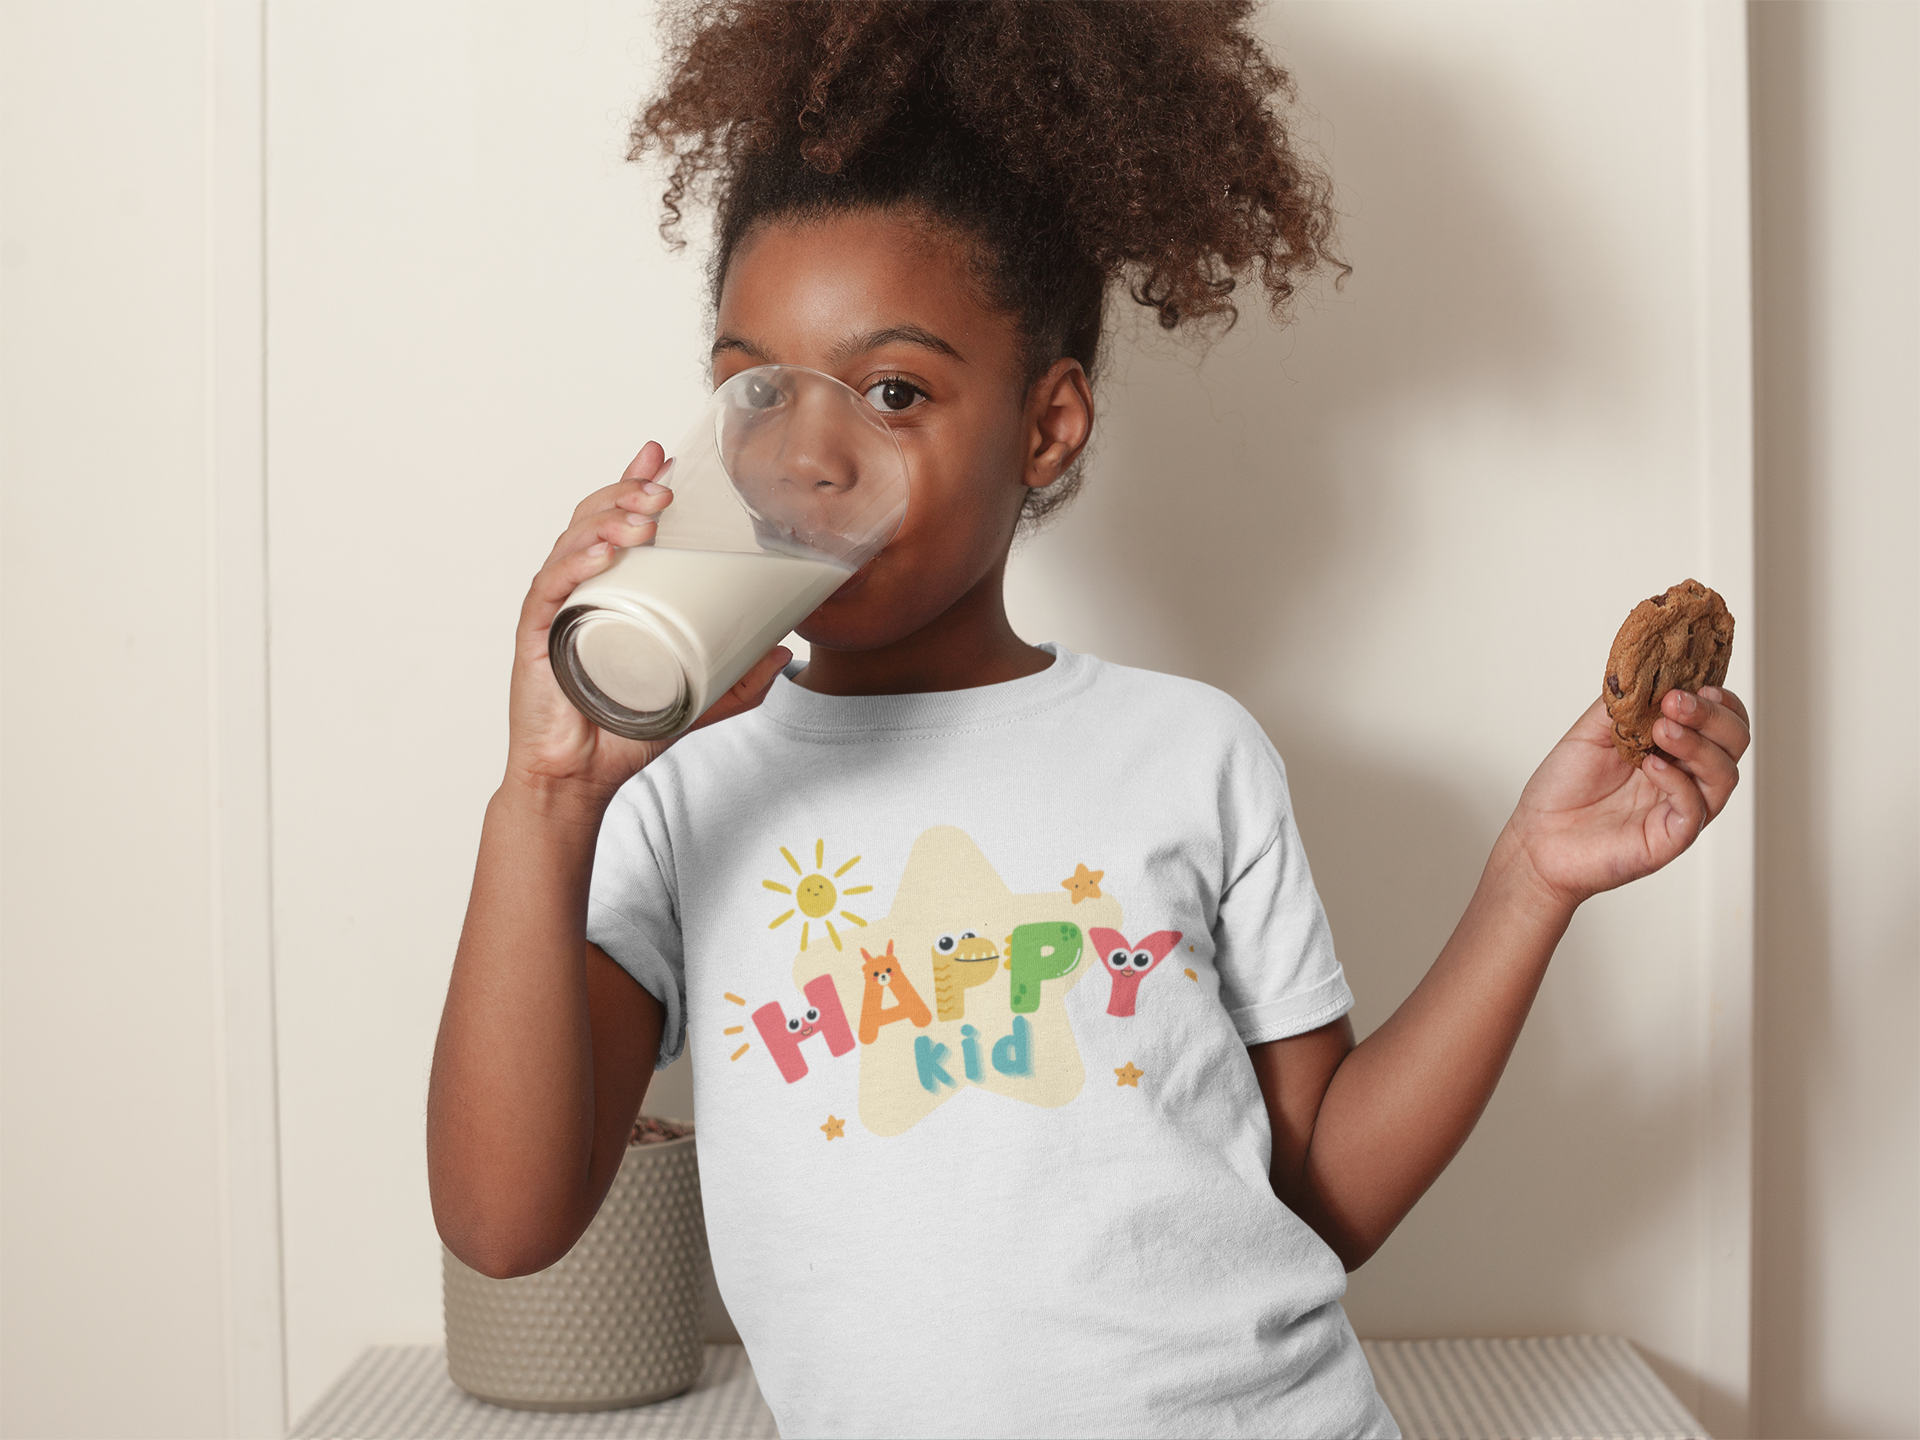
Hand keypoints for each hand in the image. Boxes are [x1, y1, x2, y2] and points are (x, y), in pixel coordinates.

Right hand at [502, 442, 790, 803]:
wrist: (579, 777)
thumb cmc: (622, 730)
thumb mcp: (696, 699)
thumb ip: (739, 680)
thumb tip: (785, 652)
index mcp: (610, 590)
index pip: (618, 522)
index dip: (634, 482)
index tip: (663, 457)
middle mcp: (577, 589)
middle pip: (594, 520)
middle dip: (627, 494)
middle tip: (663, 490)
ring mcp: (555, 609)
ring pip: (573, 545)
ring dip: (607, 521)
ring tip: (643, 517)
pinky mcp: (535, 637)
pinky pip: (549, 590)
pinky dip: (573, 566)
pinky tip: (600, 555)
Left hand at [1505, 685, 1750, 910]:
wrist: (1536, 838)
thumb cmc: (1563, 790)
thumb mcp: (1592, 731)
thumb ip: (1625, 703)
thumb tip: (1650, 666)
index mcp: (1672, 748)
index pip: (1721, 720)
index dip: (1719, 700)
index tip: (1697, 683)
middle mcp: (1685, 776)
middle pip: (1734, 742)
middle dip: (1712, 716)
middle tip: (1677, 702)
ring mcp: (1681, 808)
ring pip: (1724, 774)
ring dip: (1698, 744)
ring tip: (1662, 729)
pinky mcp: (1671, 838)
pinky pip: (1695, 809)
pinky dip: (1678, 782)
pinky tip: (1651, 766)